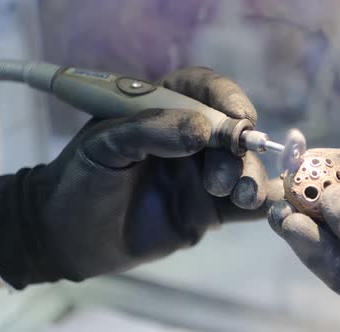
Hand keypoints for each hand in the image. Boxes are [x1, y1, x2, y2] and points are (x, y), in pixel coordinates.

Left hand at [0, 67, 280, 288]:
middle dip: (237, 151)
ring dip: (251, 178)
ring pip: (242, 169)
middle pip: (232, 134)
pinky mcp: (209, 212)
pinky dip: (264, 203)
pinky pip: (243, 206)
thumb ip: (150, 130)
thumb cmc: (81, 179)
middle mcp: (191, 139)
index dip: (227, 98)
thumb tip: (204, 129)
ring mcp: (202, 176)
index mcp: (165, 110)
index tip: (237, 119)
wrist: (68, 237)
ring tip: (242, 197)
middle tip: (221, 178)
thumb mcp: (104, 146)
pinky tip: (271, 206)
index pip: (205, 90)